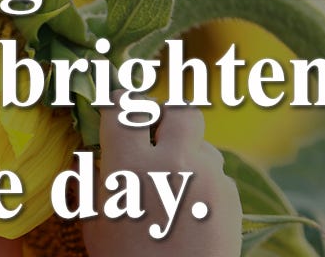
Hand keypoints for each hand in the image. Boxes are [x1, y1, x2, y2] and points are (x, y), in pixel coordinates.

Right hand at [83, 103, 241, 256]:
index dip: (119, 103)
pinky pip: (216, 173)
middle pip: (180, 110)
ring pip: (202, 144)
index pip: (126, 106)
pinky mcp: (230, 197)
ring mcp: (208, 178)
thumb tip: (93, 149)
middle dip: (166, 117)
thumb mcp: (94, 221)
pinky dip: (202, 182)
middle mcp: (173, 163)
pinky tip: (188, 209)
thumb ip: (95, 177)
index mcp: (130, 166)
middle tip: (153, 134)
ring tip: (171, 185)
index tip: (115, 109)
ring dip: (187, 154)